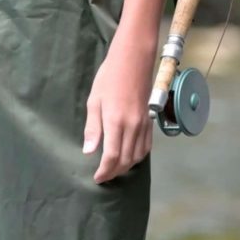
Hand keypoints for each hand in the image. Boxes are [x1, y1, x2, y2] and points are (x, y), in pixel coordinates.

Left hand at [83, 35, 155, 182]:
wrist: (133, 60)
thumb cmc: (108, 78)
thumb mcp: (94, 101)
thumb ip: (93, 128)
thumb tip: (89, 152)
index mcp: (115, 122)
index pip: (112, 157)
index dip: (104, 171)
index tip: (97, 178)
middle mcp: (132, 127)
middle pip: (126, 160)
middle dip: (114, 172)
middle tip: (103, 177)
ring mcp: (143, 124)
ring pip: (138, 156)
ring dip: (126, 167)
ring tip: (114, 169)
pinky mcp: (149, 121)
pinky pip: (146, 146)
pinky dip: (138, 156)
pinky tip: (129, 157)